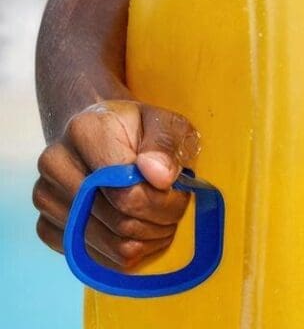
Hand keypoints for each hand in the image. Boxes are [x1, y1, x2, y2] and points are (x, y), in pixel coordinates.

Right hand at [31, 100, 199, 270]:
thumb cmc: (139, 130)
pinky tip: (134, 232)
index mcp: (85, 130)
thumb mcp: (166, 124)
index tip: (179, 191)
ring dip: (145, 239)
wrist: (102, 137)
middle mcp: (56, 163)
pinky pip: (90, 259)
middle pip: (120, 219)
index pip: (126, 188)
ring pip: (109, 244)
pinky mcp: (44, 226)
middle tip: (175, 210)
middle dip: (159, 220)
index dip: (161, 199)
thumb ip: (166, 146)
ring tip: (159, 220)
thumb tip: (159, 176)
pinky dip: (120, 253)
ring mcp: (45, 197)